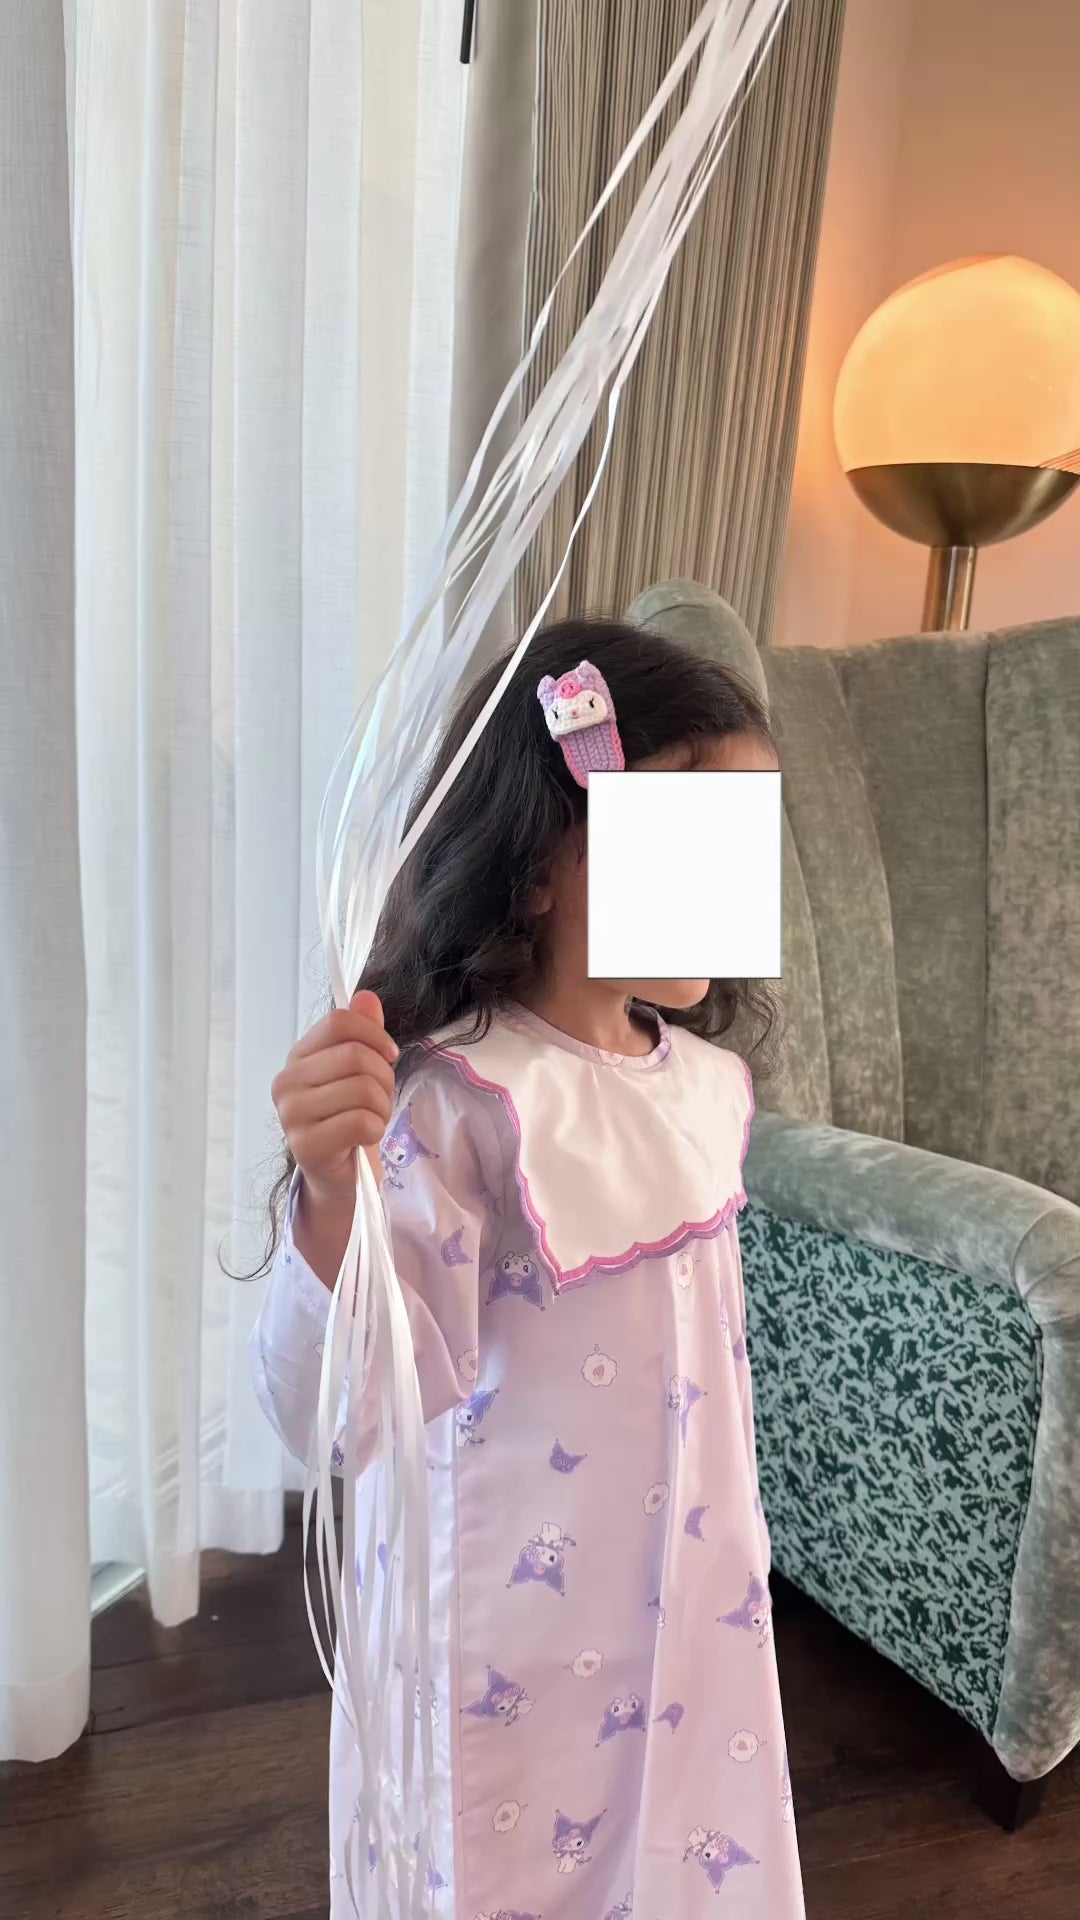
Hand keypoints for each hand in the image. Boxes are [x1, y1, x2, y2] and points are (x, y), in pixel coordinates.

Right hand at [272, 989, 398, 1201]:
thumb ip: (362, 1033)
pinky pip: (361, 1122)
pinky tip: (364, 1138)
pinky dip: (375, 1129)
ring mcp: (291, 1115)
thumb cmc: (350, 1119)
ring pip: (362, 1089)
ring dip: (382, 1107)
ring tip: (372, 1118)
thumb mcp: (360, 1072)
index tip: (389, 1055)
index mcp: (298, 1058)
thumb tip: (366, 996)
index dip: (374, 1034)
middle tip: (381, 1098)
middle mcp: (286, 1082)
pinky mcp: (306, 1146)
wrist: (342, 1176)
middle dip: (384, 1077)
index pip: (338, 1022)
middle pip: (354, 1055)